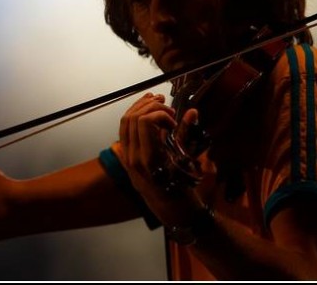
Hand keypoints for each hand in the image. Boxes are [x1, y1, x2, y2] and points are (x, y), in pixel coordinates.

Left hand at [118, 93, 204, 225]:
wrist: (173, 212)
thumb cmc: (184, 190)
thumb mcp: (189, 162)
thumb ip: (187, 135)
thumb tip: (192, 112)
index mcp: (149, 159)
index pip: (144, 122)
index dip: (160, 113)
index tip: (173, 121)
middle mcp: (133, 158)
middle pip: (132, 118)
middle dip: (150, 106)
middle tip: (167, 108)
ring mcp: (127, 159)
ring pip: (125, 123)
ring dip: (140, 109)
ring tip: (157, 103)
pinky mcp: (126, 159)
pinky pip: (124, 133)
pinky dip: (134, 118)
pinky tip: (147, 113)